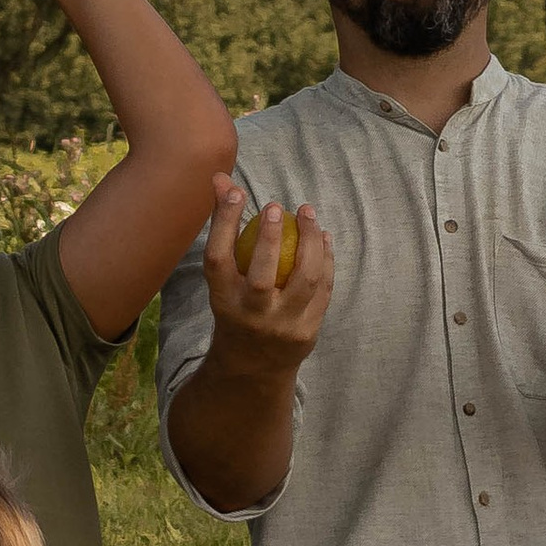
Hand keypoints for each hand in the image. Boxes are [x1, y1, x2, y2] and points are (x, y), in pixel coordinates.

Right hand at [199, 179, 331, 377]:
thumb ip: (224, 227)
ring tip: (308, 213)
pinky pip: (323, 288)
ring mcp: (282, 326)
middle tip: (277, 206)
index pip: (218, 257)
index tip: (235, 192)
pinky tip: (324, 237)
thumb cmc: (235, 307)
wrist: (252, 367)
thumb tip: (221, 178)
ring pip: (305, 279)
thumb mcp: (222, 278)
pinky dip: (327, 259)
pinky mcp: (308, 332)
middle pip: (262, 273)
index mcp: (221, 300)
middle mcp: (250, 316)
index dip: (225, 221)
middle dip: (270, 236)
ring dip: (311, 241)